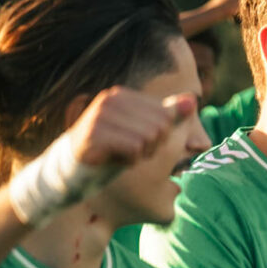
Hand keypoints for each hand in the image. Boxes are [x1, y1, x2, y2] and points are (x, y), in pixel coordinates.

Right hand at [67, 86, 196, 168]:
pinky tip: (112, 161)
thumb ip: (169, 116)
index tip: (135, 142)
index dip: (158, 138)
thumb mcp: (144, 132)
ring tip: (119, 155)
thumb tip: (193, 100)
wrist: (74, 173)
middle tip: (127, 151)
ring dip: (140, 155)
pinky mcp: (93, 135)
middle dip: (150, 147)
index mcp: (121, 95)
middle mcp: (109, 100)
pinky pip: (134, 148)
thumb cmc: (112, 152)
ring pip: (148, 138)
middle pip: (160, 126)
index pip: (166, 116)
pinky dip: (130, 161)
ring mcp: (99, 116)